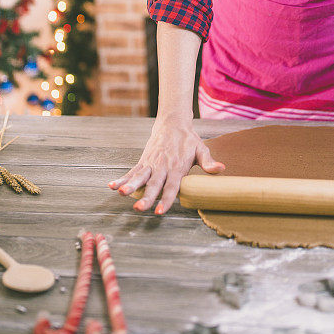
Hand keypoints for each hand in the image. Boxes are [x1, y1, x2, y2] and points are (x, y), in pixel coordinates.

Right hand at [107, 116, 224, 214]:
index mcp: (177, 167)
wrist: (173, 122)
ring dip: (130, 186)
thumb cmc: (189, 140)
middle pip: (154, 184)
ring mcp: (151, 164)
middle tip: (140, 208)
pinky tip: (112, 186)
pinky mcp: (144, 161)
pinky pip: (132, 171)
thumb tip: (221, 169)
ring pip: (140, 177)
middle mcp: (162, 167)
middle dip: (147, 197)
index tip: (160, 211)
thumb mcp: (201, 150)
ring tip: (122, 194)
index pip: (172, 186)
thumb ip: (208, 162)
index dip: (166, 199)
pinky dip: (122, 179)